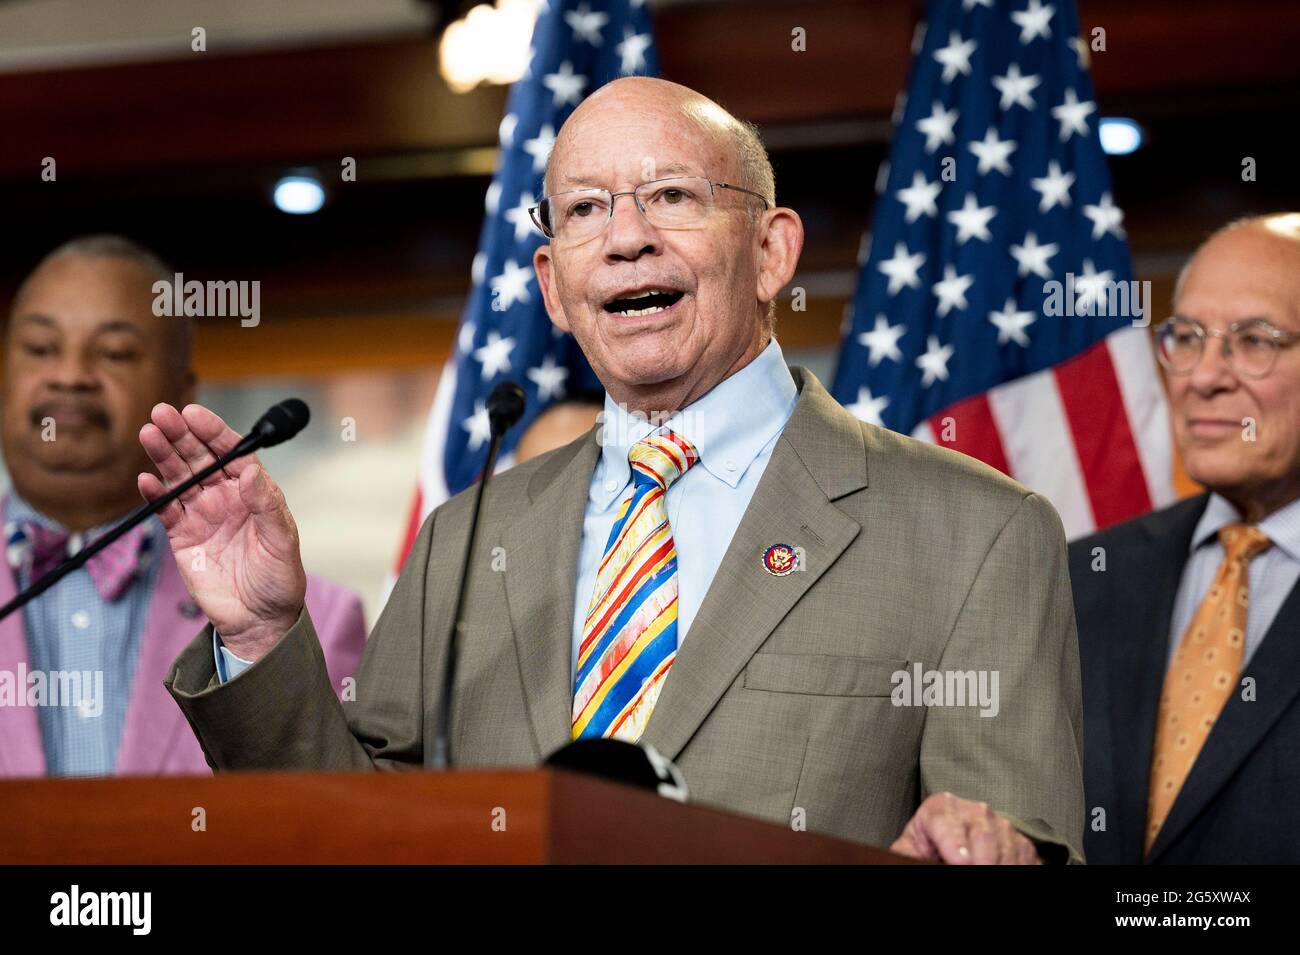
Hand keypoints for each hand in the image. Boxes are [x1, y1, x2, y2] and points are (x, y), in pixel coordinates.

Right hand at [138, 402, 306, 661]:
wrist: (260, 620)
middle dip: (181, 435)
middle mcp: (226, 497)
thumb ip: (267, 506)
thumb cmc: (280, 579)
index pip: (232, 453)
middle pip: (200, 459)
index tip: (194, 413)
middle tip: (161, 413)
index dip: (213, 432)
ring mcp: (203, 515)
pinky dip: (156, 494)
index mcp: (254, 492)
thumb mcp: (283, 542)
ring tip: (149, 433)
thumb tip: (250, 473)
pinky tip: (146, 480)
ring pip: (180, 478)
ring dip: (164, 456)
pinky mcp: (183, 537)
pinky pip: (166, 510)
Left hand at [891, 792, 1039, 863]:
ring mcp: (1000, 823)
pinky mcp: (1020, 840)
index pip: (947, 823)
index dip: (954, 844)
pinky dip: (1016, 866)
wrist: (954, 843)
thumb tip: (905, 862)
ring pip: (1007, 847)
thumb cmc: (930, 845)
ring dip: (999, 865)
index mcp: (941, 807)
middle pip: (983, 835)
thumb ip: (907, 853)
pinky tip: (1002, 869)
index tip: (960, 863)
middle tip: (975, 871)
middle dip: (982, 860)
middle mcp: (974, 810)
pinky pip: (1025, 855)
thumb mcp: (912, 847)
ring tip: (985, 872)